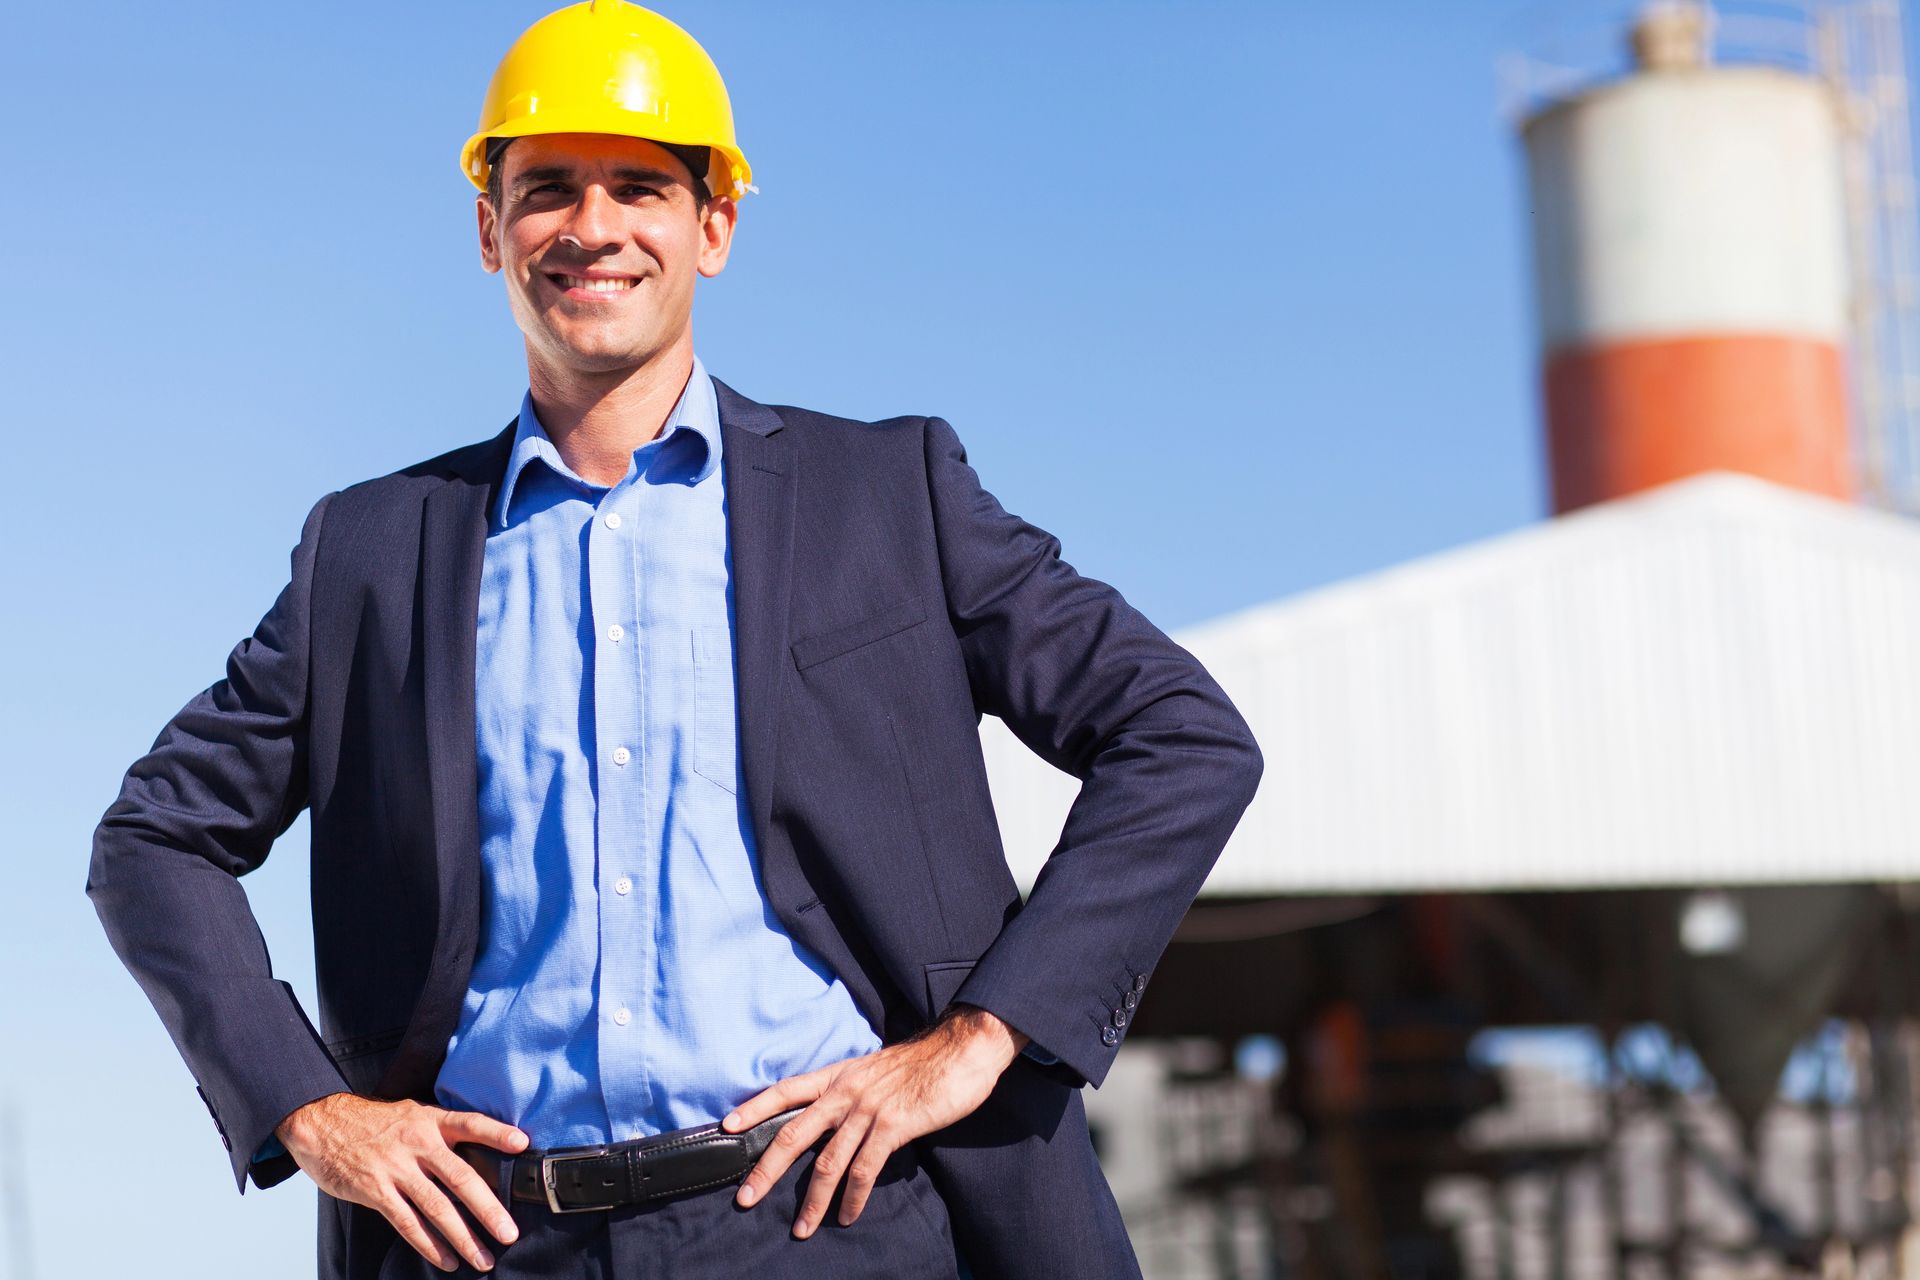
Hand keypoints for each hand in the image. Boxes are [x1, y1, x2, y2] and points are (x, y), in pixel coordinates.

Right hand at [276, 1092, 528, 1272]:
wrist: (322, 1122)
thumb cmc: (373, 1122)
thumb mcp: (411, 1114)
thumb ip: (440, 1132)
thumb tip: (477, 1154)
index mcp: (430, 1121)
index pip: (470, 1123)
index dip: (496, 1132)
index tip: (522, 1144)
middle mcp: (417, 1144)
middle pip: (461, 1177)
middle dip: (488, 1209)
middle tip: (510, 1233)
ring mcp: (396, 1169)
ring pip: (437, 1207)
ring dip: (463, 1237)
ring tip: (484, 1259)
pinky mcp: (375, 1191)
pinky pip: (407, 1223)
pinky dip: (430, 1245)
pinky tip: (447, 1260)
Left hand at [721, 1004, 1028, 1237]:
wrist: (961, 1048)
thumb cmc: (922, 1063)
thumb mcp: (875, 1070)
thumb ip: (851, 1091)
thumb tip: (834, 1118)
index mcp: (838, 1074)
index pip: (786, 1090)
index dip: (754, 1106)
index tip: (726, 1125)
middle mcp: (845, 1091)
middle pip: (793, 1133)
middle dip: (766, 1169)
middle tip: (745, 1198)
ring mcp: (868, 1109)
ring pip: (828, 1162)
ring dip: (812, 1200)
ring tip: (801, 1228)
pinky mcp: (893, 1126)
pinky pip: (864, 1170)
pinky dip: (853, 1198)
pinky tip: (847, 1215)